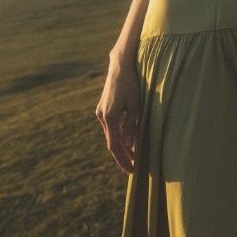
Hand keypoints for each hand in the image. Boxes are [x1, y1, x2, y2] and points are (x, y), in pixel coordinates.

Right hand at [95, 56, 141, 175]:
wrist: (120, 67)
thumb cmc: (131, 85)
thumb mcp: (136, 105)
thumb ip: (132, 126)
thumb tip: (128, 146)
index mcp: (110, 118)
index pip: (114, 146)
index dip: (122, 159)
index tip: (130, 170)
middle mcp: (102, 117)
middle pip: (111, 142)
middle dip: (121, 156)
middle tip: (131, 168)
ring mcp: (100, 112)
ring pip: (110, 134)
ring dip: (120, 146)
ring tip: (131, 156)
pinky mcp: (102, 108)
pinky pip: (109, 126)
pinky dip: (117, 135)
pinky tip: (125, 140)